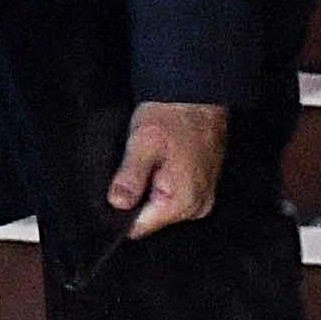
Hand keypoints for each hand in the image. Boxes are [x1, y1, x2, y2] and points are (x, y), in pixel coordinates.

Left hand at [108, 97, 227, 235]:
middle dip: (138, 197)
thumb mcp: (143, 143)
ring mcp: (202, 197)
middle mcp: (198, 206)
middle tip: (138, 164)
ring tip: (152, 159)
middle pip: (151, 218)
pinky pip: (174, 195)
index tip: (120, 186)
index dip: (122, 210)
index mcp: (183, 201)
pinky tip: (162, 160)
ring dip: (151, 188)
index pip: (139, 227)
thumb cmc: (174, 113)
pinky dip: (163, 181)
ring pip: (161, 206)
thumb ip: (130, 178)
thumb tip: (117, 204)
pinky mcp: (203, 186)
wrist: (199, 92)